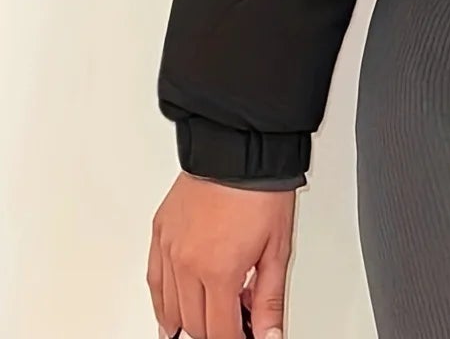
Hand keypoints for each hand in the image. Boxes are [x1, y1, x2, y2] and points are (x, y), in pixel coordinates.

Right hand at [148, 172, 294, 338]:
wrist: (240, 148)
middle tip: (235, 320)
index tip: (244, 335)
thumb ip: (269, 299)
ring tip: (210, 315)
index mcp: (219, 271)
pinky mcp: (160, 233)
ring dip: (188, 319)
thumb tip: (270, 334)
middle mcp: (187, 263)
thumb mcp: (277, 249)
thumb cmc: (262, 190)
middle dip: (214, 330)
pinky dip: (162, 302)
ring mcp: (169, 249)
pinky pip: (154, 281)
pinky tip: (172, 311)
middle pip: (193, 324)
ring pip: (169, 309)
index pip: (218, 332)